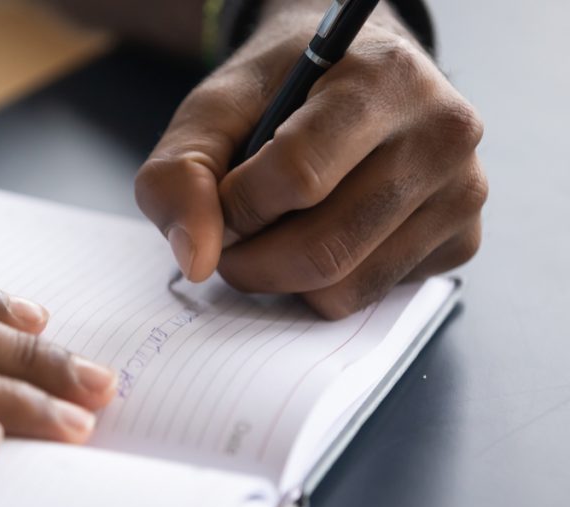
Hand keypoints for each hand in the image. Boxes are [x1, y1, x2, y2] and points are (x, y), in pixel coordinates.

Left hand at [135, 0, 486, 318]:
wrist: (350, 72)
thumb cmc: (281, 88)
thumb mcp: (214, 109)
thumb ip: (181, 173)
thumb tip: (196, 261)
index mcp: (384, 79)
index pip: (296, 177)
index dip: (236, 205)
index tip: (220, 197)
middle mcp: (441, 133)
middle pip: (323, 249)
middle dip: (252, 260)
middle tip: (232, 238)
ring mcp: (463, 191)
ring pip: (347, 287)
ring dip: (284, 279)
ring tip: (272, 233)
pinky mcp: (463, 238)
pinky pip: (373, 296)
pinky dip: (327, 283)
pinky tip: (323, 233)